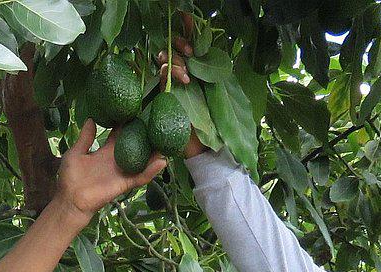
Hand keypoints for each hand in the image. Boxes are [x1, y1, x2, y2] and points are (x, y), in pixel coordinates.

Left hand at [54, 120, 167, 223]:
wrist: (70, 200)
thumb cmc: (70, 178)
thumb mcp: (76, 153)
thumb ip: (85, 138)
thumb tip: (92, 119)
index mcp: (105, 151)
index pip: (119, 134)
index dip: (127, 123)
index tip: (135, 110)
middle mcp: (116, 160)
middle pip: (134, 145)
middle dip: (144, 134)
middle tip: (155, 120)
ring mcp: (122, 172)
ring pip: (142, 160)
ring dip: (154, 152)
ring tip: (165, 141)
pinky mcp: (125, 183)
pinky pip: (141, 177)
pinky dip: (151, 170)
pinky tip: (162, 161)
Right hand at [156, 34, 205, 158]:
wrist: (202, 147)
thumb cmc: (213, 122)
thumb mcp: (217, 92)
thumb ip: (210, 73)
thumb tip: (206, 53)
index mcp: (199, 69)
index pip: (192, 44)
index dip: (188, 28)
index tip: (186, 15)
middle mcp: (185, 73)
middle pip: (177, 48)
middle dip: (181, 44)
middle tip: (190, 51)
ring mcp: (173, 84)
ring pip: (168, 60)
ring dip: (177, 62)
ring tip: (187, 76)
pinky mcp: (165, 94)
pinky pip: (164, 75)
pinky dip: (171, 72)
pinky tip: (181, 79)